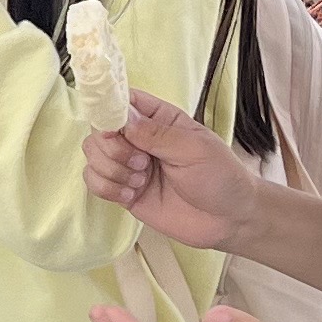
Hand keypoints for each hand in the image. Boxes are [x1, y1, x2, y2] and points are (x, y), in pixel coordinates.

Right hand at [84, 86, 264, 252]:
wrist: (229, 220)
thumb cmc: (219, 176)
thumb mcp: (194, 149)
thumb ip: (156, 134)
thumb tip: (121, 119)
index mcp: (159, 119)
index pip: (122, 101)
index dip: (109, 110)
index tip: (113, 128)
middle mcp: (139, 139)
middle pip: (100, 129)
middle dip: (112, 148)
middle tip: (141, 163)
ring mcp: (129, 166)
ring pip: (92, 155)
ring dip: (111, 170)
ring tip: (140, 182)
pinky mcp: (123, 191)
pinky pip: (95, 183)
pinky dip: (108, 189)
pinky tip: (132, 195)